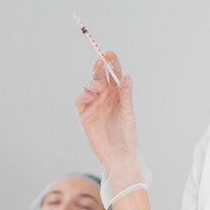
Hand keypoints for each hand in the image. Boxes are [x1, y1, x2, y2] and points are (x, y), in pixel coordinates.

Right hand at [74, 51, 138, 172]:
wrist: (119, 155)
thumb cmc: (127, 135)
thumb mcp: (128, 113)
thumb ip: (126, 95)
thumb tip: (126, 76)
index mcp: (118, 95)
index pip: (114, 75)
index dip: (112, 63)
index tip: (110, 53)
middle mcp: (105, 98)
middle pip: (100, 77)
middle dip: (99, 68)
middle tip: (100, 62)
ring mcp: (94, 106)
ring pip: (89, 86)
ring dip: (93, 82)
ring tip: (99, 86)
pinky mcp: (85, 115)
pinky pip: (80, 100)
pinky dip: (84, 95)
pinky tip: (91, 94)